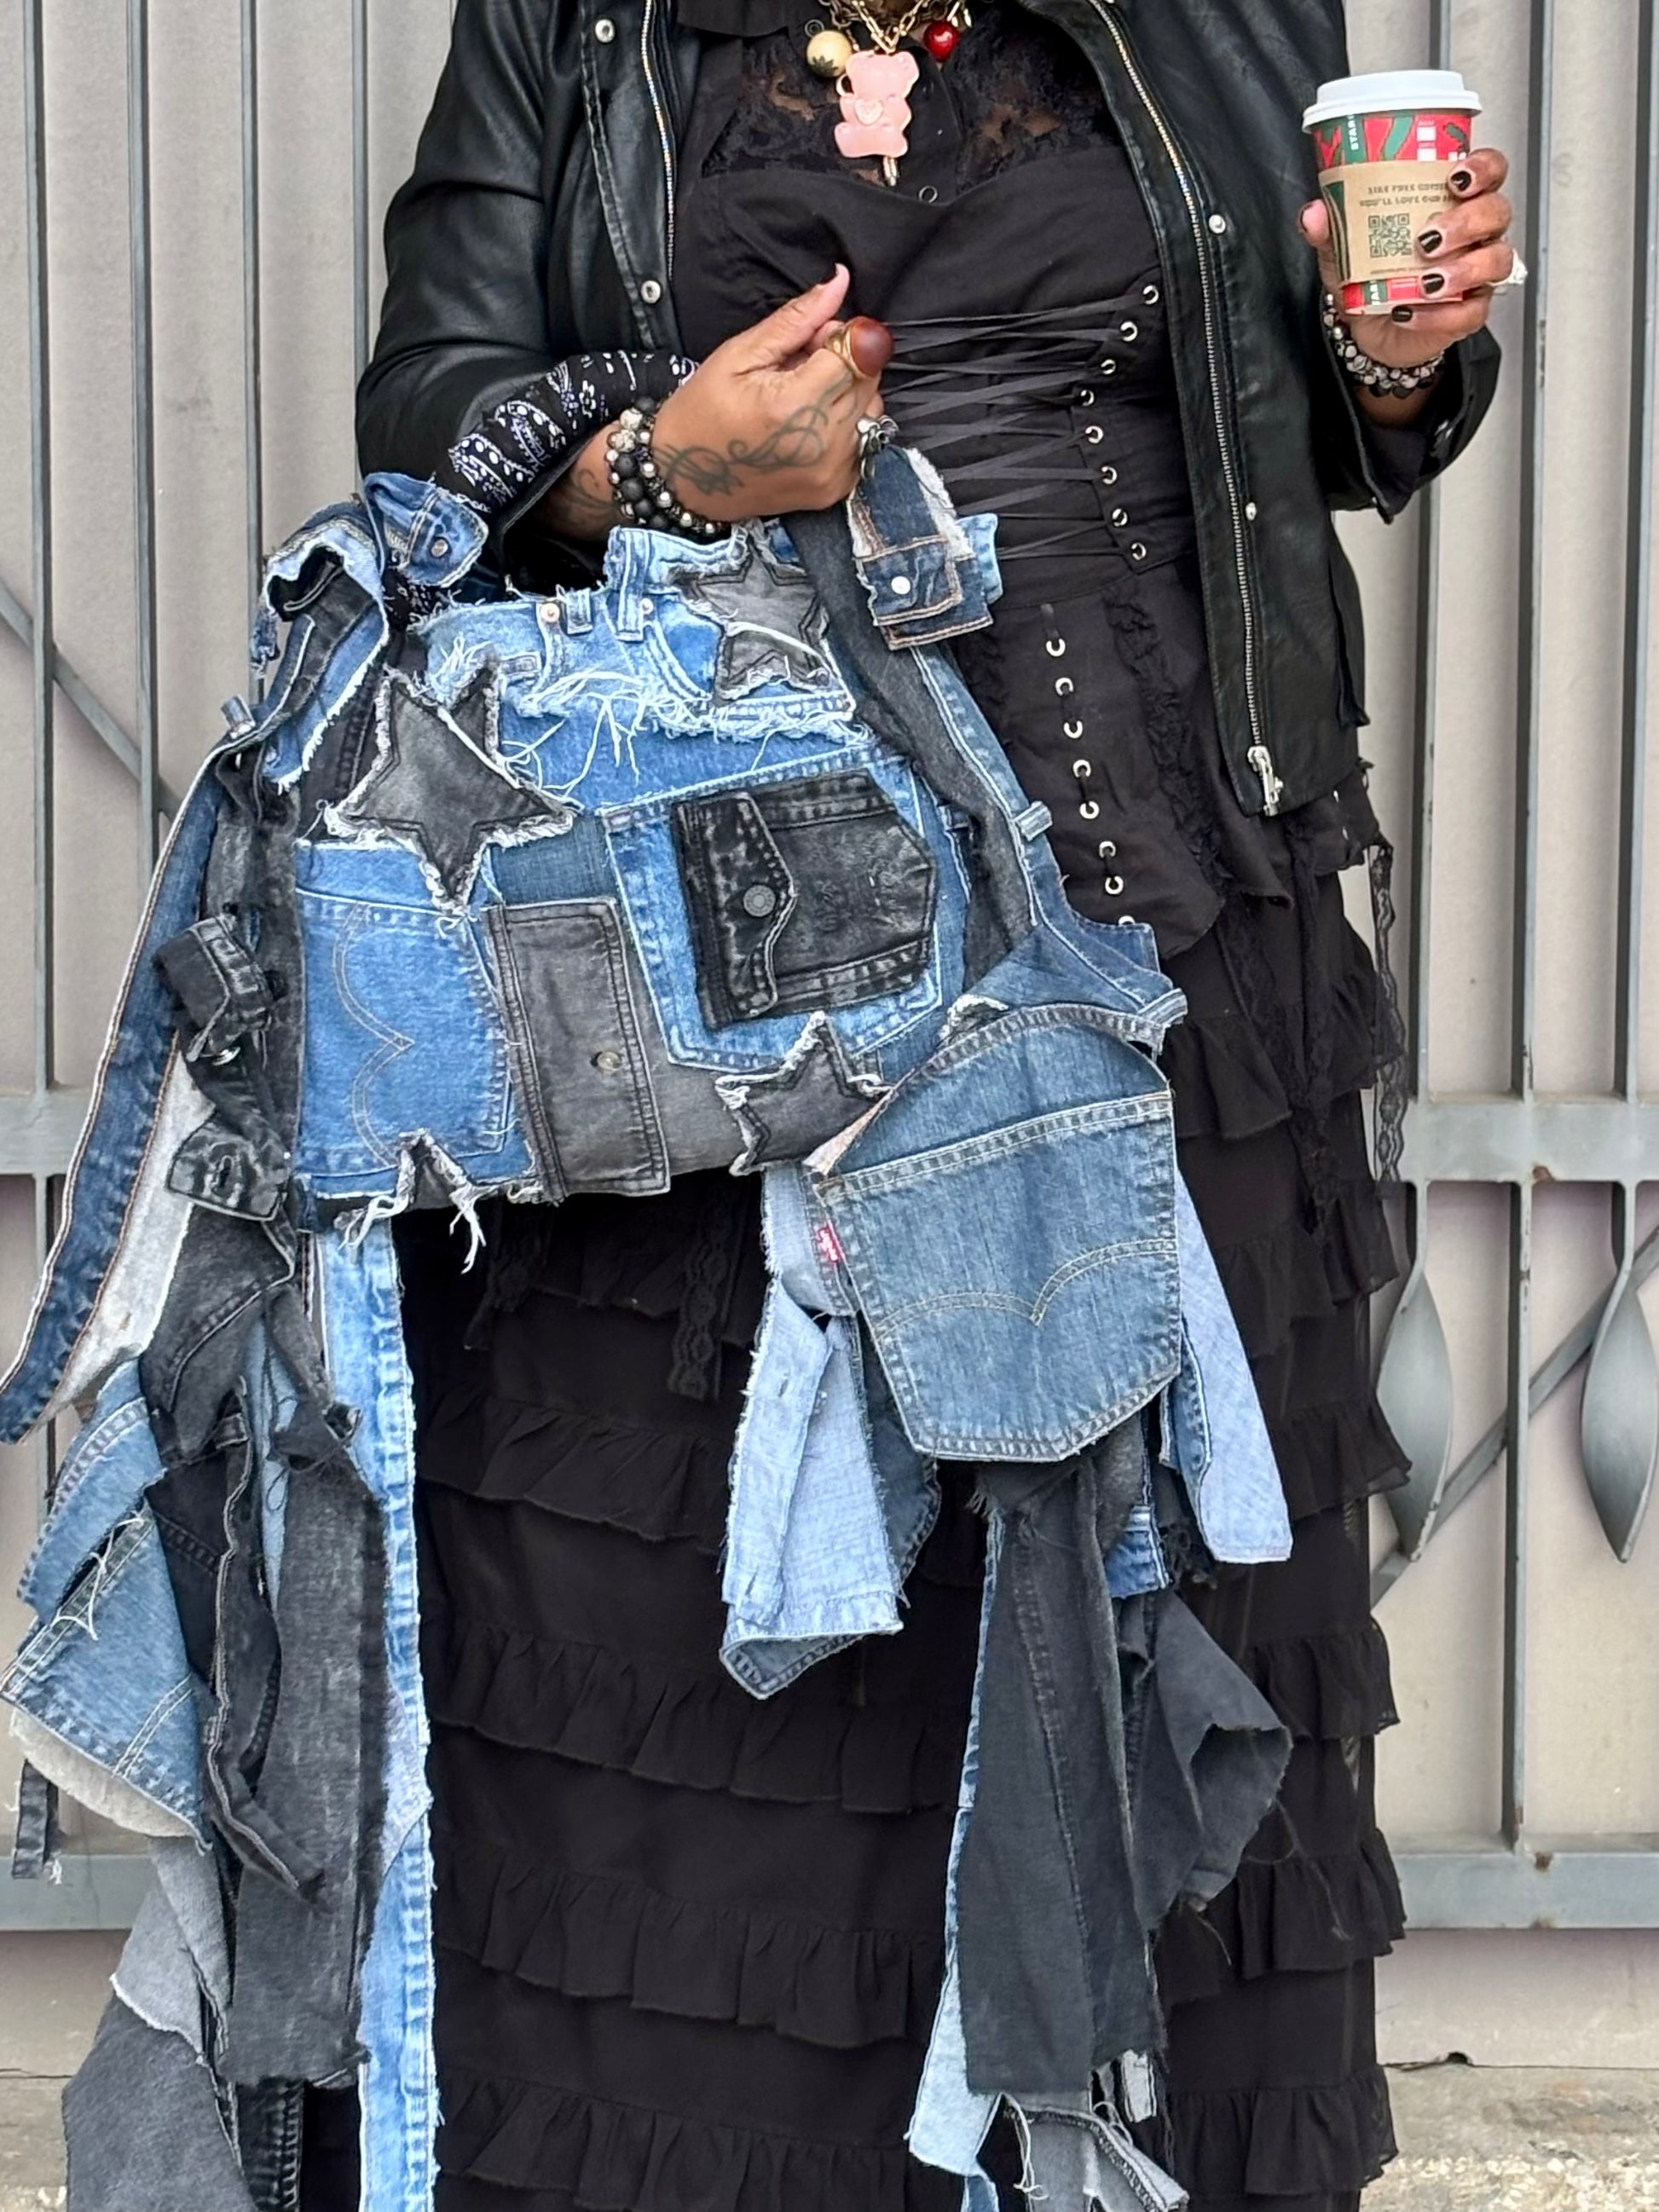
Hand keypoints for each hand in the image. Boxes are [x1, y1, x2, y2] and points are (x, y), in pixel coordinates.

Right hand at [651, 265, 887, 522]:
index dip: (838, 336)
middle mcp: (822, 445)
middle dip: (844, 363)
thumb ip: (796, 319)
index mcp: (795, 406)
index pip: (857, 352)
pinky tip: (809, 426)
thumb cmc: (703, 412)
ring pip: (871, 409)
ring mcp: (831, 472)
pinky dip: (845, 426)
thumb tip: (839, 282)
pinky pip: (864, 441)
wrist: (684, 480)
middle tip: (800, 369)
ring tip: (804, 399)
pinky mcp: (835, 489)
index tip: (812, 340)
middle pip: (868, 380)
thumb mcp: (740, 355)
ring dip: (847, 394)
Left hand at [1299, 146, 1516, 370]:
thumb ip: (1331, 227)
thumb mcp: (1344, 247)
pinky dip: (1440, 314)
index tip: (1457, 177)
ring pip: (1496, 260)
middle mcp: (1474, 232)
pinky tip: (1410, 311)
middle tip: (1429, 237)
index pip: (1489, 170)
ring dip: (1463, 269)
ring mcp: (1477, 272)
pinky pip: (1471, 312)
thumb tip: (1313, 214)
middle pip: (1497, 211)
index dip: (1484, 167)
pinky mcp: (1469, 312)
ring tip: (1426, 281)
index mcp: (1452, 201)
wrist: (1367, 328)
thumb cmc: (1370, 274)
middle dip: (1469, 220)